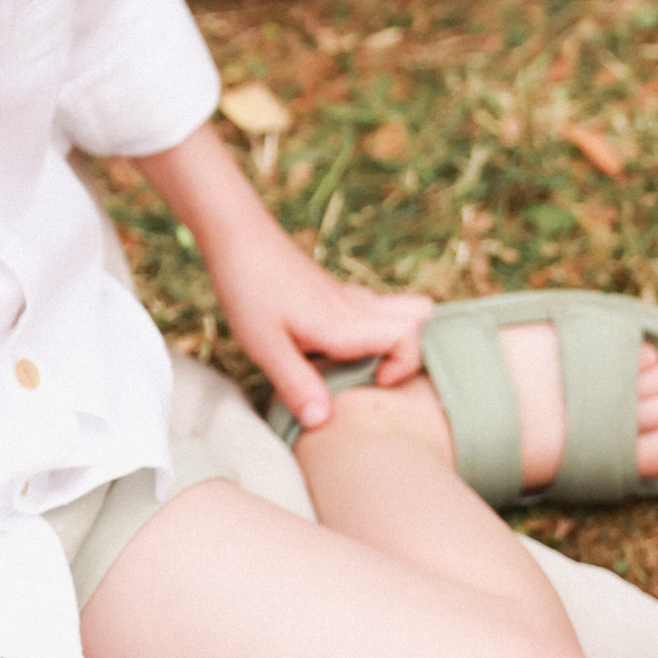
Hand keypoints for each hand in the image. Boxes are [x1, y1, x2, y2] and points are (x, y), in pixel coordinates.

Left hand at [209, 225, 433, 430]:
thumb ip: (296, 385)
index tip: (374, 383)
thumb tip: (323, 421)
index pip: (409, 336)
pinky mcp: (333, 293)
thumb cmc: (249, 289)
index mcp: (345, 323)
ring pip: (397, 309)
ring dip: (391, 337)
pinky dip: (369, 329)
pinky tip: (329, 346)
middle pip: (419, 316)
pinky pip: (372, 309)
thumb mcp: (265, 346)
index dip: (405, 365)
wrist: (237, 235)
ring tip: (353, 364)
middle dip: (411, 349)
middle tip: (373, 375)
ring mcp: (347, 296)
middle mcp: (356, 307)